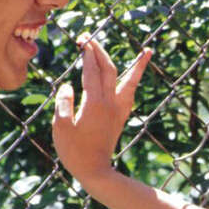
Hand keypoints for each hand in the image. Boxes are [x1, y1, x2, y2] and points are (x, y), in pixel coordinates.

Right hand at [53, 36, 151, 184]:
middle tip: (89, 37)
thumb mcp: (61, 127)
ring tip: (148, 51)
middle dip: (100, 51)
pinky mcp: (121, 117)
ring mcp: (118, 110)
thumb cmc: (74, 151)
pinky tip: (135, 76)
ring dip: (137, 65)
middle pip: (109, 70)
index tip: (83, 40)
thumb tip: (68, 86)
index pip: (91, 72)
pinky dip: (135, 81)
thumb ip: (64, 103)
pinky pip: (130, 93)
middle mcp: (110, 103)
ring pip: (130, 81)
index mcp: (94, 104)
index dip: (87, 55)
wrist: (95, 170)